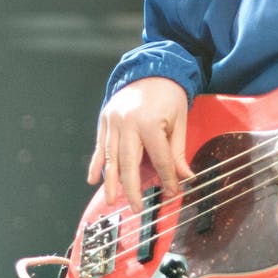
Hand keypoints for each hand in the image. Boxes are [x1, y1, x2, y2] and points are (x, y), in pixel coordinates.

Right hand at [86, 76, 194, 215]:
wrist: (152, 68)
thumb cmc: (168, 95)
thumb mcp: (179, 121)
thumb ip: (177, 151)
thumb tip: (185, 177)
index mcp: (149, 123)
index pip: (159, 159)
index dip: (167, 178)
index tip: (172, 193)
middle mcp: (127, 123)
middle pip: (129, 163)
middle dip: (132, 189)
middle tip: (136, 208)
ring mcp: (113, 121)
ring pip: (110, 158)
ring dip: (110, 182)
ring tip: (110, 202)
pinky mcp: (105, 120)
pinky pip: (99, 146)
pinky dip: (95, 164)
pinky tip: (92, 180)